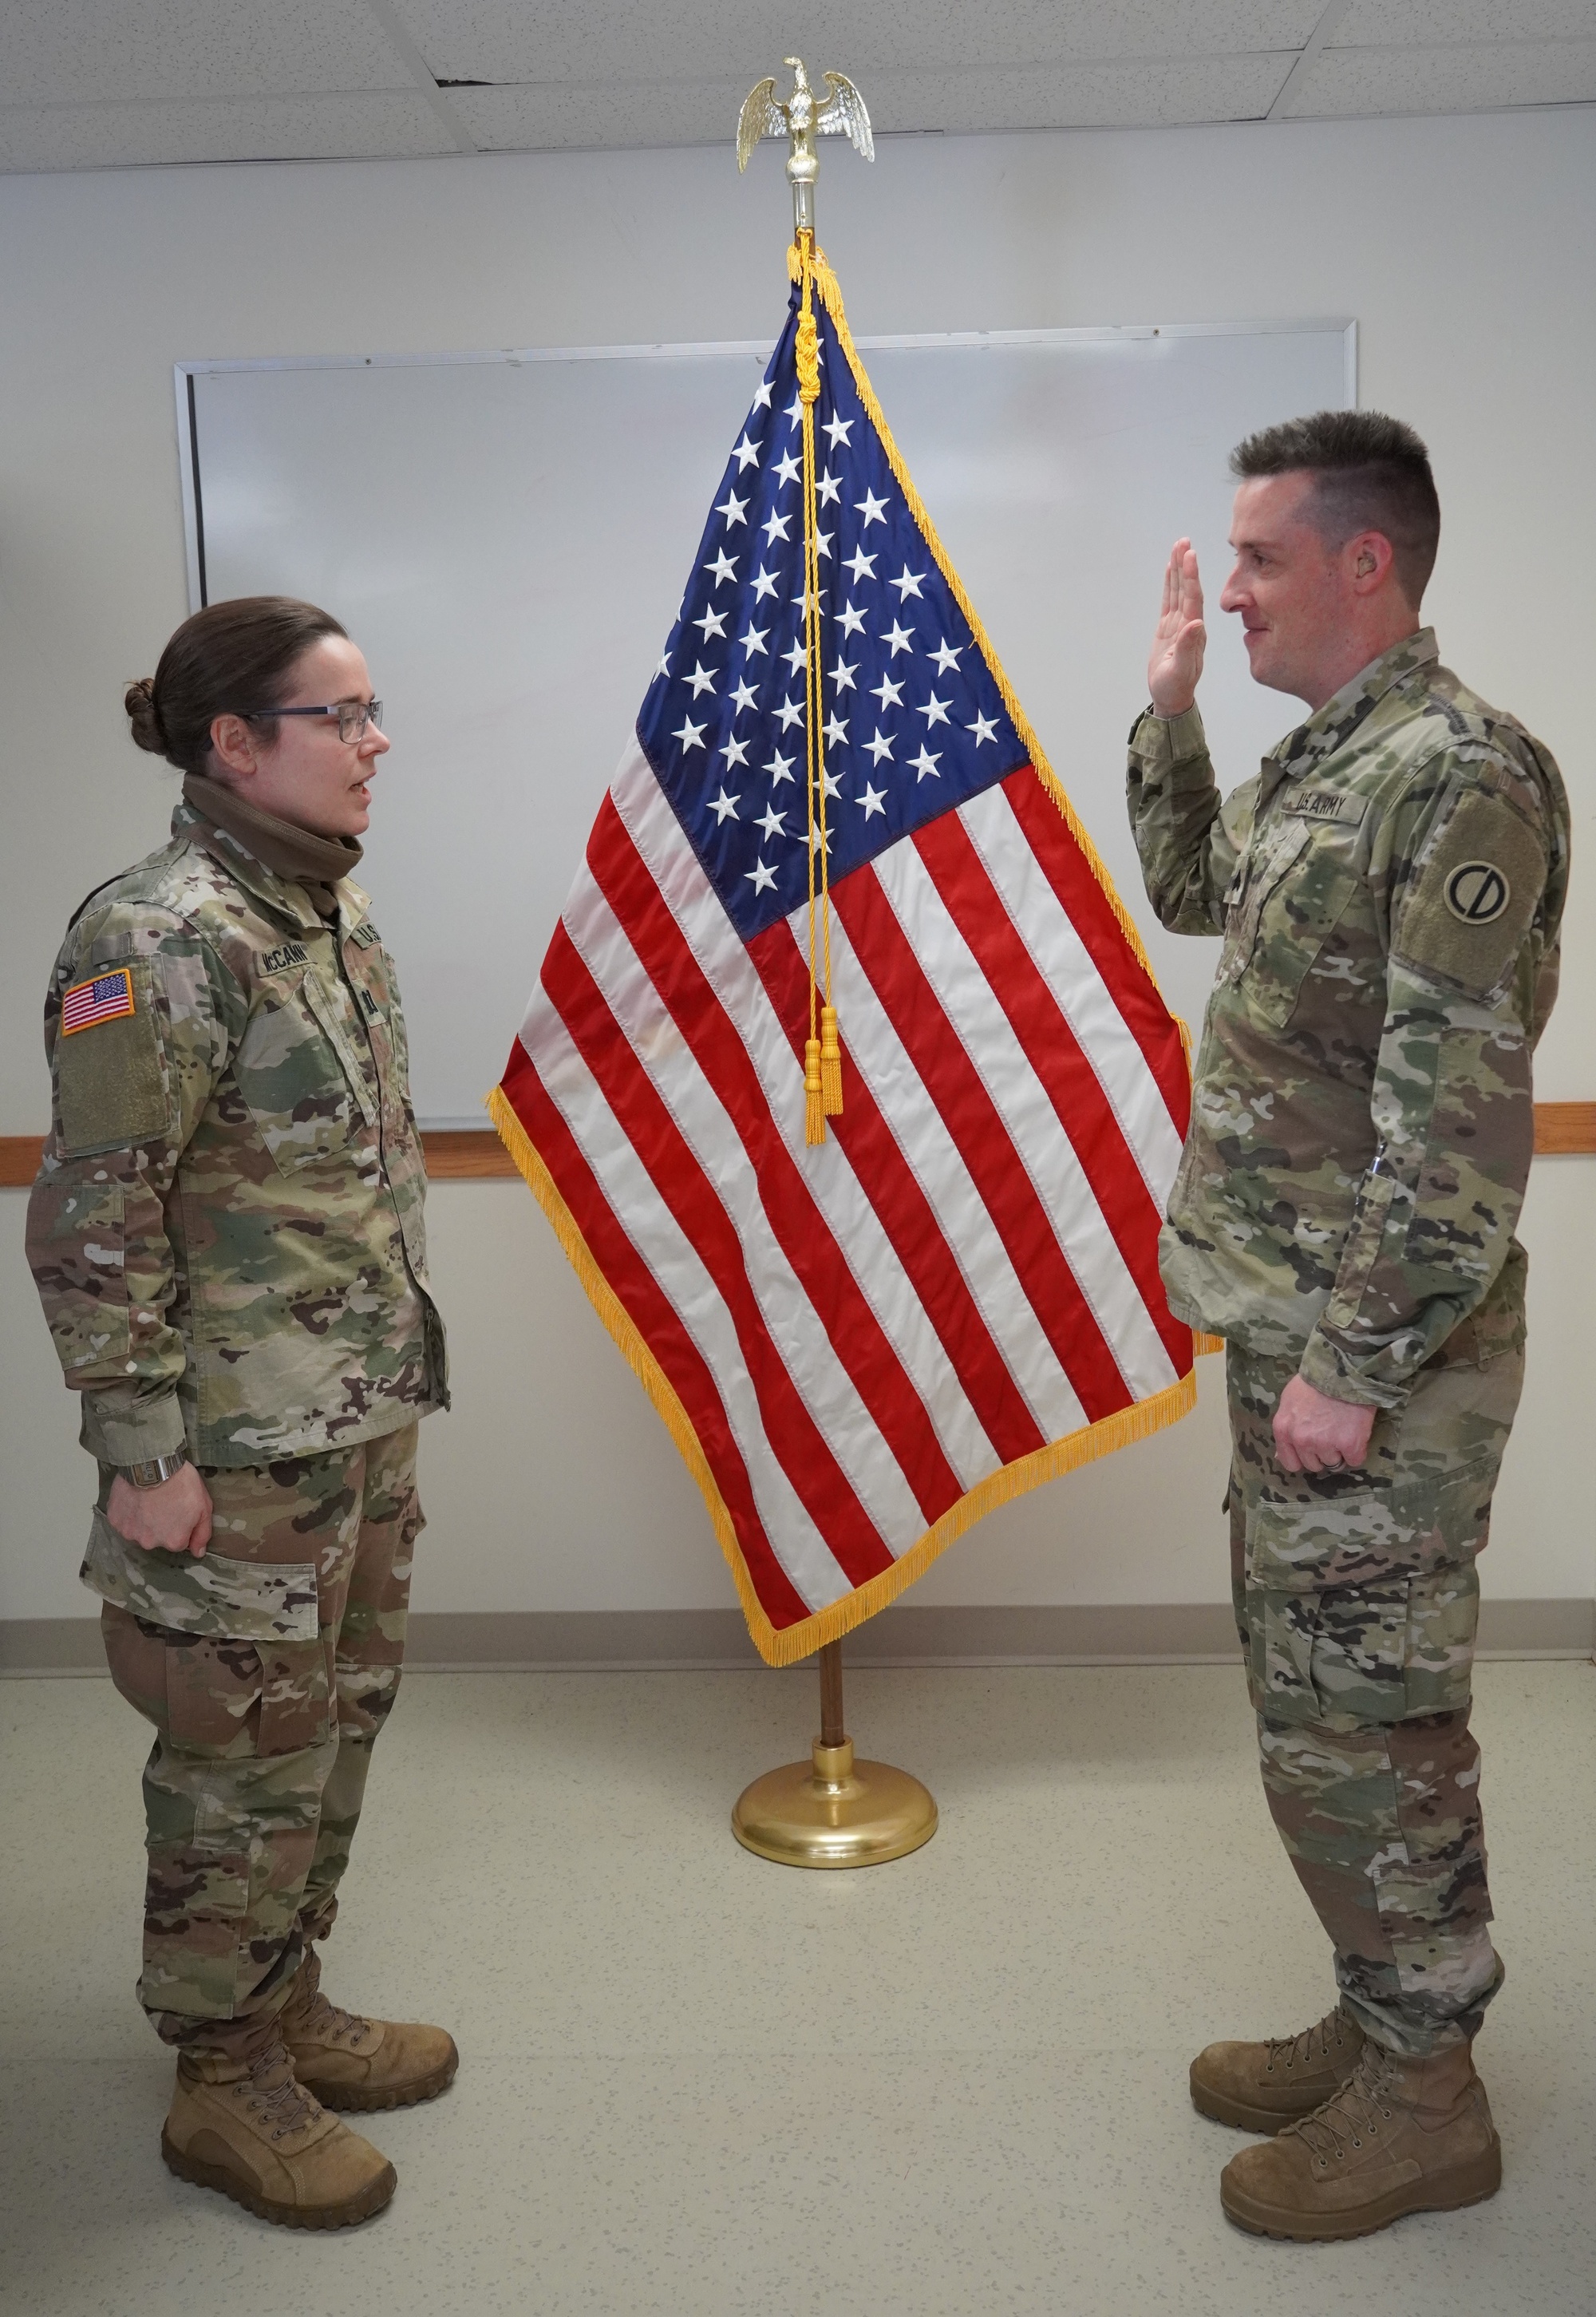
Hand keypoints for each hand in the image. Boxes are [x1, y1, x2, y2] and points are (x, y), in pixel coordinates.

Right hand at [107, 1464, 212, 1556]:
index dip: (180, 1524)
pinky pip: (123, 1520)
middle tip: (164, 1503)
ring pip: (139, 1530)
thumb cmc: (180, 1483)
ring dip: (143, 1520)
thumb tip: (198, 1553)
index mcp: (173, 1541)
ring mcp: (130, 1532)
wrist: (153, 1464)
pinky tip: (135, 1498)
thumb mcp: (203, 1507)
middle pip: (157, 1538)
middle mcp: (150, 1542)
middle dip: (161, 1524)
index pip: (179, 1541)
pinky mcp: (115, 1520)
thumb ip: (202, 1533)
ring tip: (148, 1499)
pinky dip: (128, 1512)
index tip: (179, 1510)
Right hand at [1148, 538, 1205, 715]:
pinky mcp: (1169, 627)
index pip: (1194, 598)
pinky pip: (1170, 600)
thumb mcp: (1180, 670)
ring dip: (1179, 569)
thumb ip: (1188, 648)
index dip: (1191, 577)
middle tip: (1183, 542)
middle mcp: (1189, 623)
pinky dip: (1170, 583)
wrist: (1172, 697)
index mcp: (1194, 631)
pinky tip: (1170, 569)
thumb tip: (1196, 624)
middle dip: (1185, 565)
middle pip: (1187, 588)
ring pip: (1179, 591)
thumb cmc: (1175, 687)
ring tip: (1178, 546)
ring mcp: (1179, 624)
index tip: (1190, 556)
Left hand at [1272, 1375, 1376, 1476]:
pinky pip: (1355, 1460)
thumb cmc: (1314, 1381)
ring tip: (1344, 1430)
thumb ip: (1288, 1426)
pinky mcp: (1349, 1444)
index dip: (1302, 1458)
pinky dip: (1357, 1450)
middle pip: (1313, 1465)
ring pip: (1334, 1463)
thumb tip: (1283, 1454)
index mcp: (1284, 1429)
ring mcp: (1325, 1444)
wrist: (1343, 1369)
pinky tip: (1357, 1433)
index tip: (1312, 1451)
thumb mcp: (1289, 1401)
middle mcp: (1302, 1440)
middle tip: (1331, 1435)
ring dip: (1340, 1452)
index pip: (1290, 1462)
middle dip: (1322, 1454)